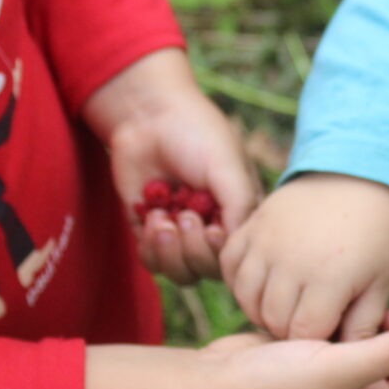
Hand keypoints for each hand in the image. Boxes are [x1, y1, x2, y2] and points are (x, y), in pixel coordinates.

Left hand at [81, 49, 256, 283]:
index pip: (237, 257)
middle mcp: (213, 228)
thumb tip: (233, 248)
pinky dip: (149, 247)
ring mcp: (181, 232)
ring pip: (180, 273)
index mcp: (240, 214)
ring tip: (162, 218)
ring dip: (169, 251)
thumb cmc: (197, 134)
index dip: (220, 253)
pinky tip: (150, 215)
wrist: (148, 116)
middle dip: (193, 249)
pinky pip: (152, 263)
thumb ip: (240, 207)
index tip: (210, 228)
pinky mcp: (150, 231)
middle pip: (207, 270)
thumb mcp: (228, 168)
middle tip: (185, 215)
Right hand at [84, 309, 388, 388]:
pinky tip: (312, 301)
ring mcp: (317, 378)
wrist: (209, 388)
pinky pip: (324, 336)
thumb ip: (381, 357)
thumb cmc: (270, 387)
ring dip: (353, 323)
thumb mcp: (335, 371)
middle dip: (387, 334)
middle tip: (368, 308)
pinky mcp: (293, 357)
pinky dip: (324, 319)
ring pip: (355, 347)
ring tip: (339, 303)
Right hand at [221, 173, 388, 340]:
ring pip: (246, 296)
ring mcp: (266, 241)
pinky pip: (230, 265)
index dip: (316, 343)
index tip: (329, 332)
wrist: (357, 173)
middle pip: (272, 319)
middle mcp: (291, 261)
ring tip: (288, 304)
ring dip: (263, 308)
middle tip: (310, 319)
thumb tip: (349, 358)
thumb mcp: (382, 282)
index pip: (304, 335)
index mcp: (330, 278)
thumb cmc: (378, 233)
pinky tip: (264, 283)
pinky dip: (241, 281)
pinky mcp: (252, 225)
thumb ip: (364, 324)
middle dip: (290, 330)